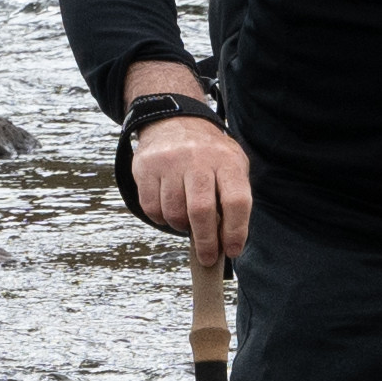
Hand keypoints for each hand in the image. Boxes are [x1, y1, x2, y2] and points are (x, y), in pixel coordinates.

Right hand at [122, 61, 249, 257]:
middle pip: (201, 211)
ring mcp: (169, 161)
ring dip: (181, 227)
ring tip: (187, 221)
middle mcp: (198, 158)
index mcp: (226, 161)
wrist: (175, 122)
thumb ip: (234, 199)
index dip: (236, 231)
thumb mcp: (231, 166)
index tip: (233, 251)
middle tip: (207, 257)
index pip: (236, 201)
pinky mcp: (145, 167)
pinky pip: (151, 209)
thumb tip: (229, 243)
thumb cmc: (209, 155)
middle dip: (206, 242)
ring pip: (174, 213)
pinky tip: (169, 210)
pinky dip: (161, 219)